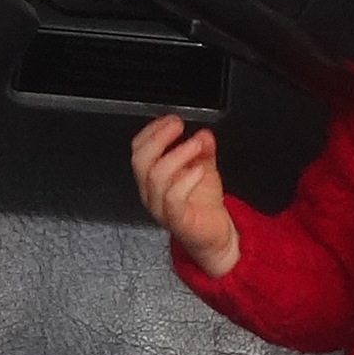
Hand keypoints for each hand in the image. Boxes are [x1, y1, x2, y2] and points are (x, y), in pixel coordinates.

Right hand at [130, 113, 240, 277]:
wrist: (215, 236)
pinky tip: (199, 170)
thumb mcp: (203, 166)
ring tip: (196, 144)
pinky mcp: (176, 221)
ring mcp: (160, 208)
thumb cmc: (202, 204)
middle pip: (140, 161)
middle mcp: (150, 192)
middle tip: (178, 126)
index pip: (138, 149)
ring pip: (155, 176)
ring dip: (177, 154)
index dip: (152, 130)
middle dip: (158, 138)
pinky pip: (173, 199)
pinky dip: (186, 180)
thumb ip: (203, 148)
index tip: (171, 119)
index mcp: (151, 176)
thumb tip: (203, 133)